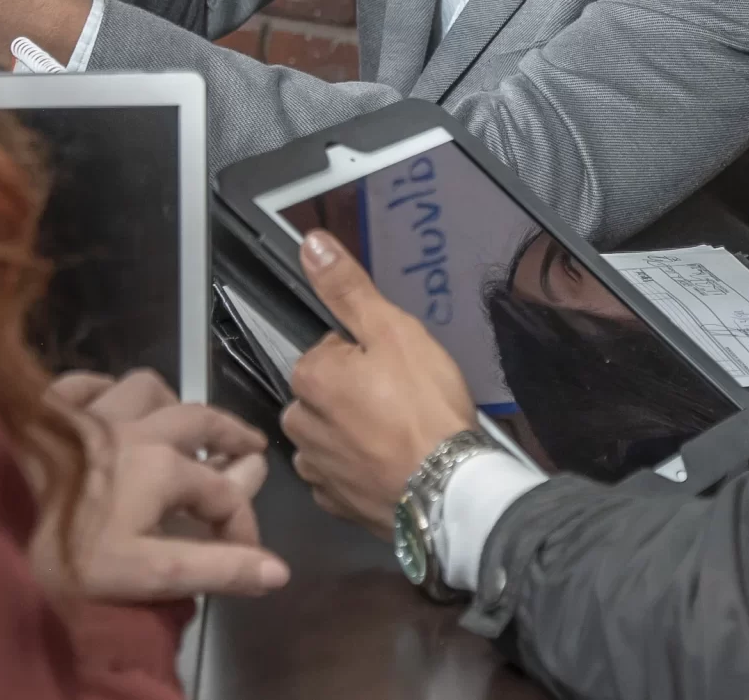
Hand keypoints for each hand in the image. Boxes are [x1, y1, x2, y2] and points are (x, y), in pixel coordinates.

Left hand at [36, 369, 288, 600]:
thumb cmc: (70, 557)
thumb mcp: (149, 574)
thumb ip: (216, 568)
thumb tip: (277, 570)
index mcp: (163, 467)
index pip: (223, 493)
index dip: (241, 526)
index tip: (244, 557)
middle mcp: (136, 428)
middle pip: (199, 419)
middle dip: (230, 435)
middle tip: (251, 448)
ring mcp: (90, 413)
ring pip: (146, 388)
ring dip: (171, 405)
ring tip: (179, 423)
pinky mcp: (47, 409)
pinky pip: (84, 383)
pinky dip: (104, 390)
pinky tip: (106, 404)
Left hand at [281, 232, 478, 533]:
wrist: (449, 488)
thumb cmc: (424, 406)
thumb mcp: (394, 331)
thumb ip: (348, 289)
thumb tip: (311, 243)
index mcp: (310, 379)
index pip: (328, 350)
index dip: (364, 353)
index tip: (395, 366)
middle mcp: (300, 425)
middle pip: (323, 393)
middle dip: (353, 393)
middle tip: (401, 399)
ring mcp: (316, 471)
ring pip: (327, 435)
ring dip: (351, 433)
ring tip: (397, 434)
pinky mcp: (335, 505)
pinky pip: (338, 476)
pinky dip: (358, 470)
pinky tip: (390, 465)